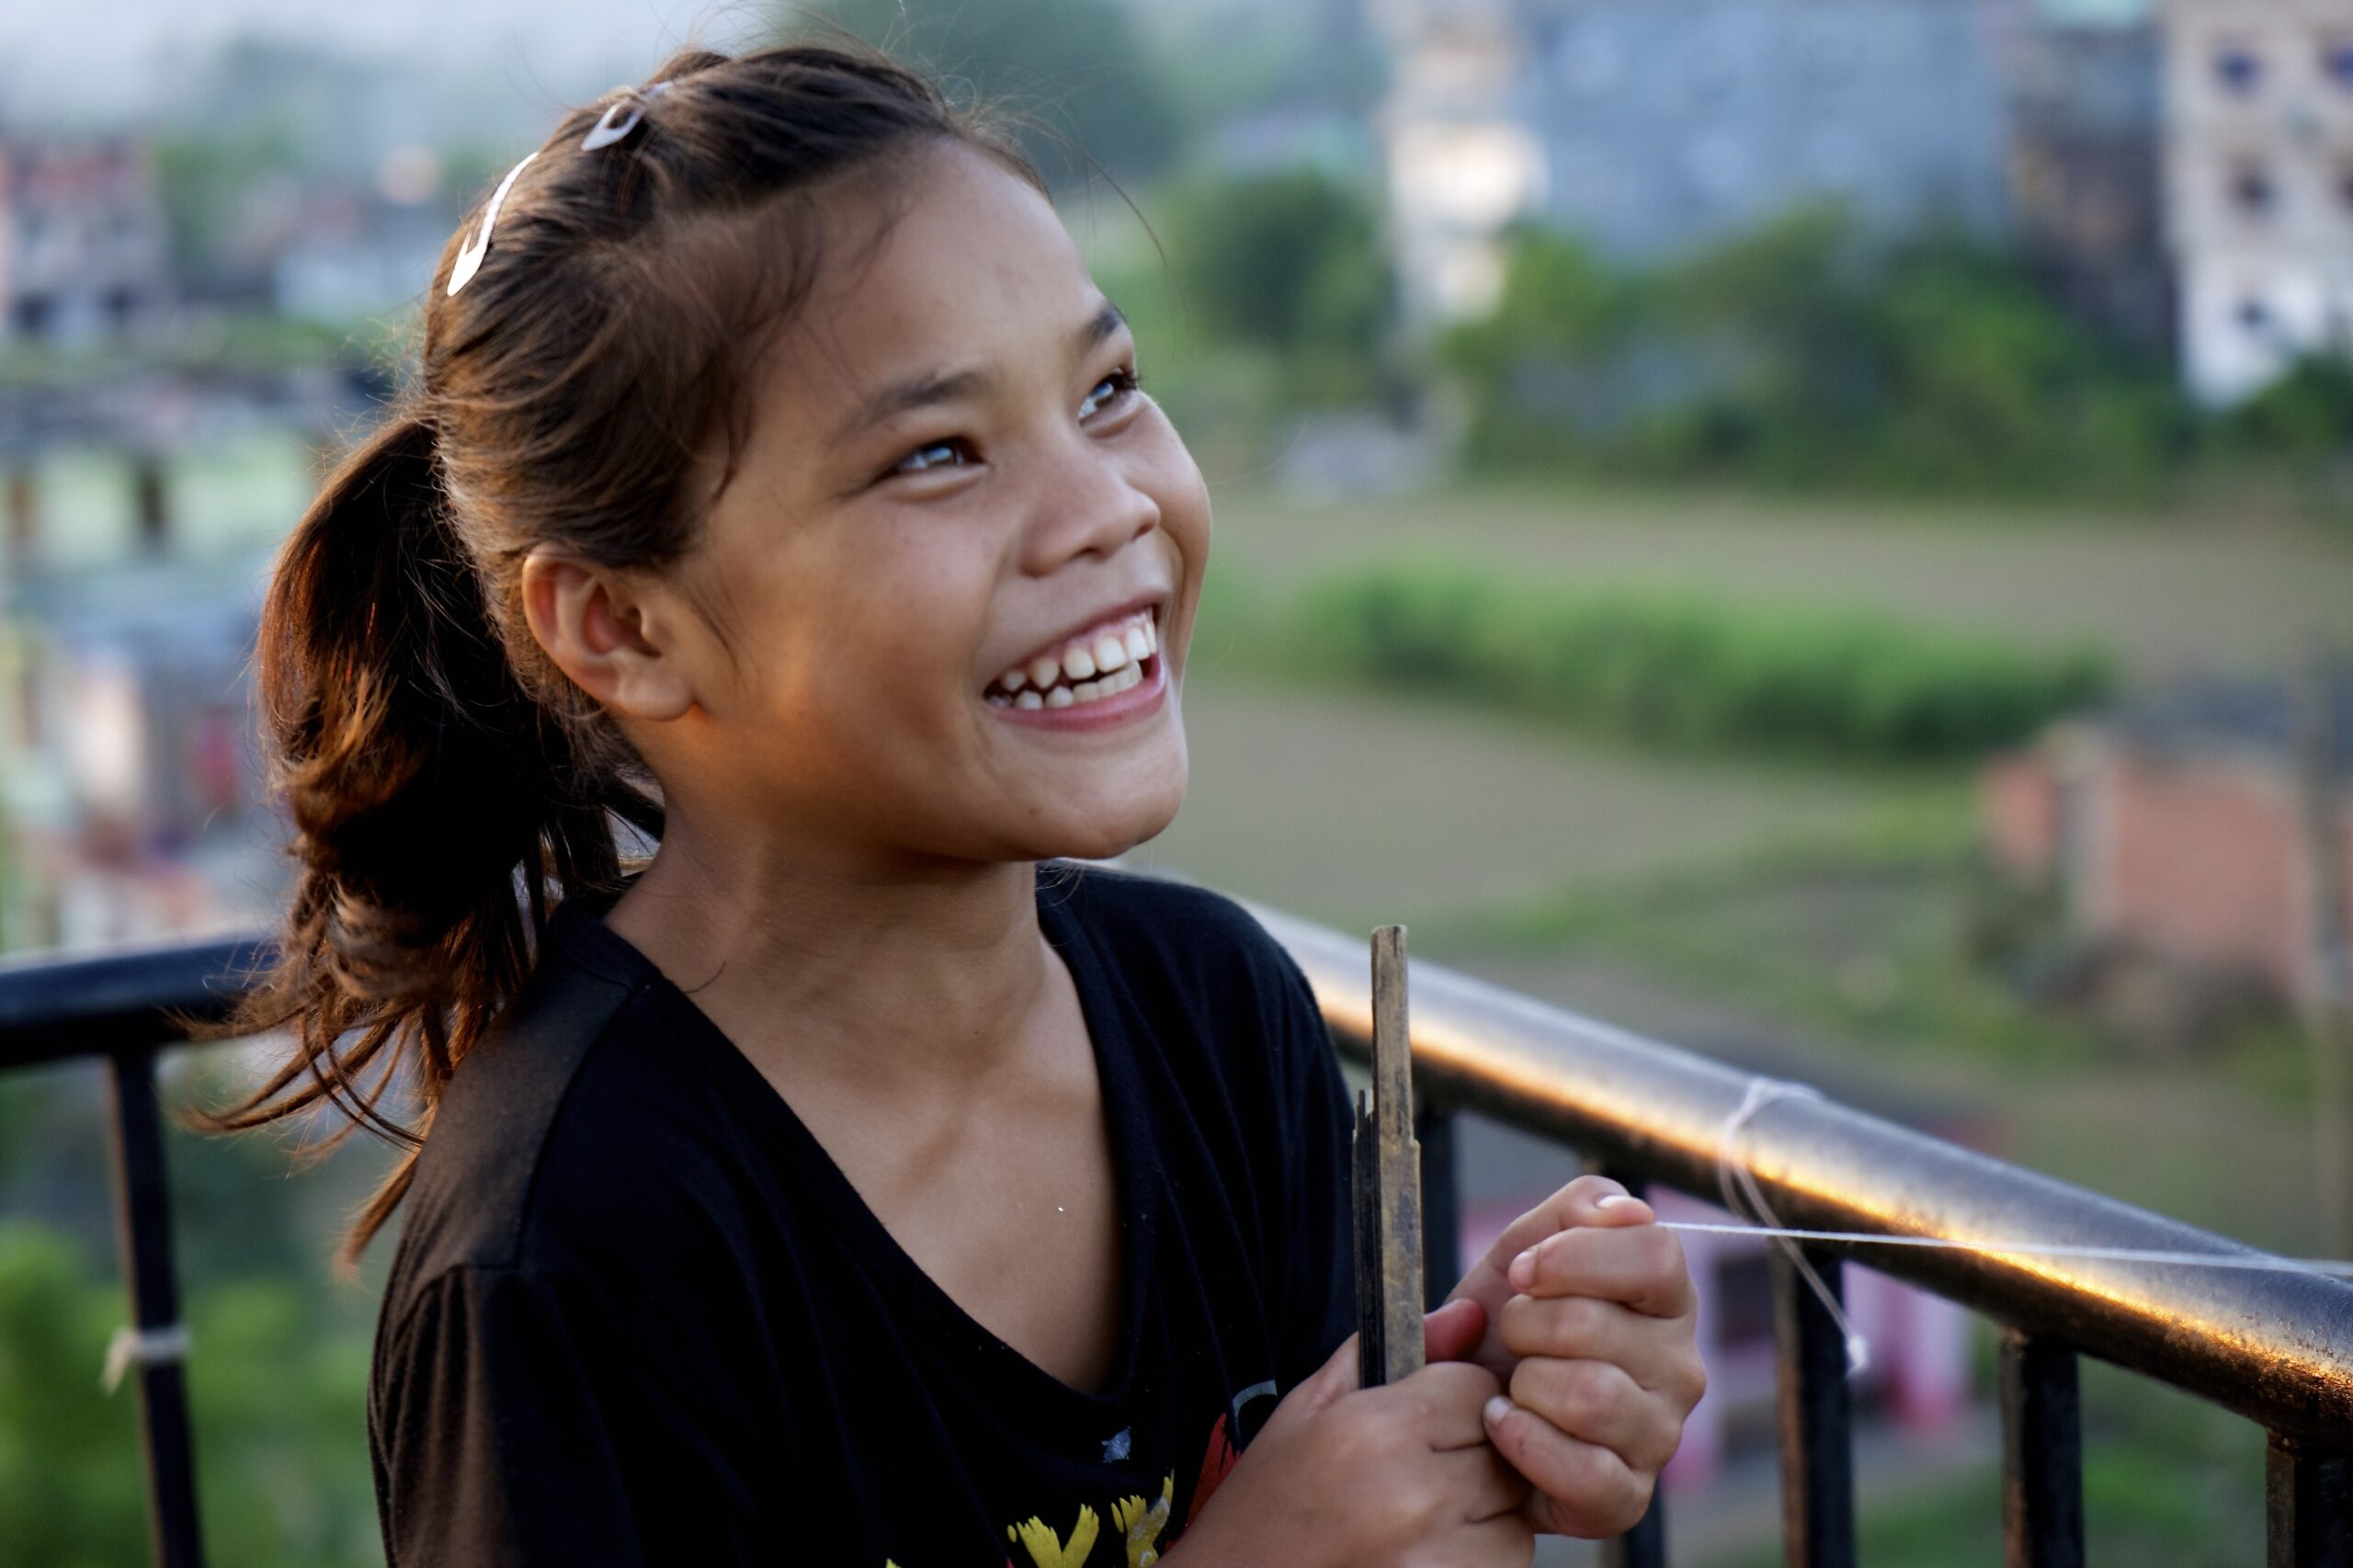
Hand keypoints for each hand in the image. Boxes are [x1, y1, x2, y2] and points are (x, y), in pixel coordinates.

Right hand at [1170, 1298, 1534, 1566]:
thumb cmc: (1267, 1502)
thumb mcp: (1310, 1407)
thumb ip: (1392, 1352)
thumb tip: (1467, 1316)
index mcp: (1374, 1432)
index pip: (1477, 1391)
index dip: (1456, 1399)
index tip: (1428, 1417)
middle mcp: (1412, 1497)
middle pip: (1500, 1451)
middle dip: (1472, 1452)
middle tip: (1422, 1468)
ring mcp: (1436, 1560)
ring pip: (1514, 1512)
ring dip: (1485, 1508)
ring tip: (1426, 1513)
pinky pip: (1508, 1561)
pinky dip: (1483, 1552)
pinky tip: (1431, 1547)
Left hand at [1445, 1175, 1704, 1537]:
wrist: (1468, 1406)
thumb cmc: (1507, 1323)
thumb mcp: (1526, 1247)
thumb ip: (1575, 1209)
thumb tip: (1625, 1210)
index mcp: (1667, 1297)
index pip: (1656, 1255)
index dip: (1572, 1258)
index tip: (1524, 1272)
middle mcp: (1680, 1367)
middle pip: (1597, 1325)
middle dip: (1525, 1323)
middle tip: (1510, 1334)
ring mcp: (1660, 1435)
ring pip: (1588, 1396)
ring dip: (1524, 1385)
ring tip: (1512, 1384)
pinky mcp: (1627, 1497)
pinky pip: (1583, 1470)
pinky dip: (1522, 1442)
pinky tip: (1503, 1425)